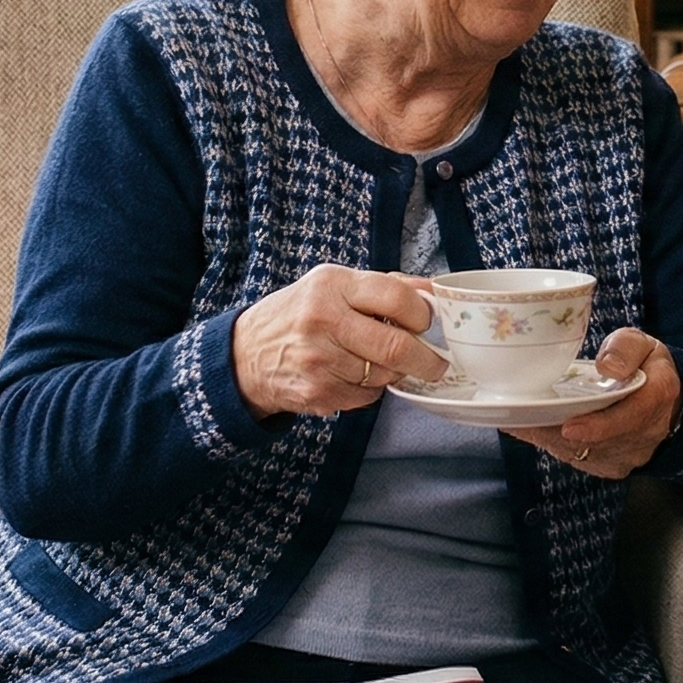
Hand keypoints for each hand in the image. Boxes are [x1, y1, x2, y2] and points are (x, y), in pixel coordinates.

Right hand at [231, 265, 449, 419]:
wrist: (246, 354)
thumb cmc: (300, 314)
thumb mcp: (334, 285)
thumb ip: (384, 287)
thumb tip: (433, 293)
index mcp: (332, 286)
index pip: (396, 297)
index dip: (422, 313)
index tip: (428, 321)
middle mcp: (323, 321)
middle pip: (396, 346)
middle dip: (427, 359)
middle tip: (437, 363)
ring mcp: (318, 361)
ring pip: (384, 375)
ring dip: (394, 373)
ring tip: (380, 361)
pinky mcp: (317, 393)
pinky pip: (366, 396)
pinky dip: (370, 389)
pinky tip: (353, 375)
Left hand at [507, 328, 678, 478]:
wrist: (663, 402)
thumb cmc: (645, 366)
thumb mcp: (643, 344)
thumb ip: (626, 348)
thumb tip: (607, 366)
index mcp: (658, 396)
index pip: (631, 417)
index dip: (599, 426)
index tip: (569, 427)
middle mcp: (646, 433)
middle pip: (598, 441)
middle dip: (557, 432)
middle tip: (520, 418)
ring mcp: (629, 455)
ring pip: (583, 454)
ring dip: (550, 439)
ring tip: (519, 421)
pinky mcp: (612, 466)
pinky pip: (579, 459)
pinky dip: (553, 444)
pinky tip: (532, 429)